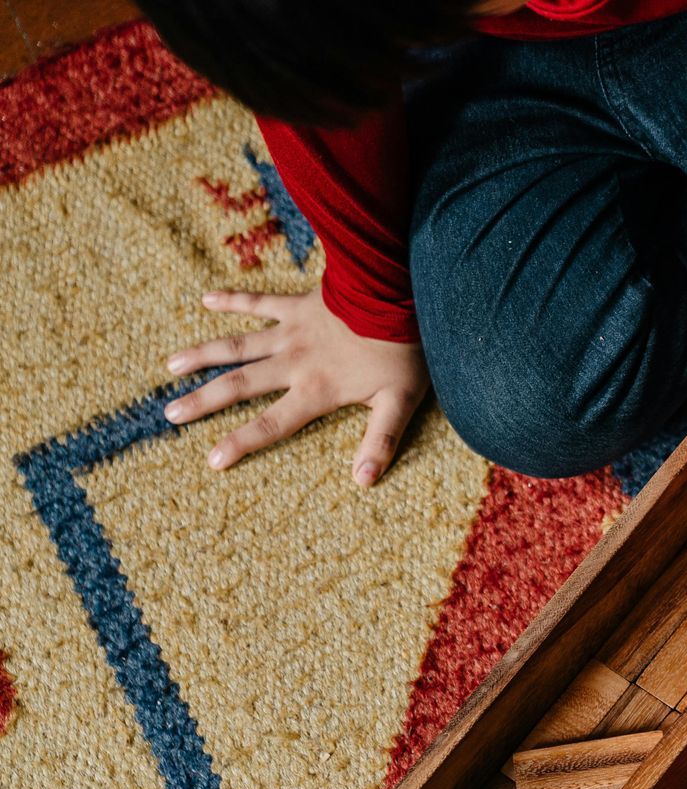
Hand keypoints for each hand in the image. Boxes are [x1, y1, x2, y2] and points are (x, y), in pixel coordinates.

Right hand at [163, 289, 430, 485]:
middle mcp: (294, 363)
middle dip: (203, 401)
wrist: (395, 295)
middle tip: (171, 413)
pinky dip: (232, 299)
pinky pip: (258, 302)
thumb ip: (379, 441)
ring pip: (237, 346)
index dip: (241, 443)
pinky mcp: (297, 305)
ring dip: (202, 355)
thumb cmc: (402, 352)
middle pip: (239, 386)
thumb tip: (363, 481)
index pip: (272, 425)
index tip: (212, 459)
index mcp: (316, 391)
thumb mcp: (399, 403)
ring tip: (171, 365)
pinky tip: (206, 299)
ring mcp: (291, 332)